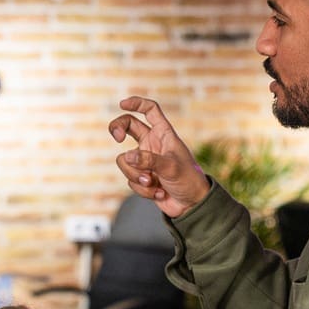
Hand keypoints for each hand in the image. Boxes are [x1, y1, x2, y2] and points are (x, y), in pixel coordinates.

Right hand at [107, 96, 210, 217]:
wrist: (191, 205)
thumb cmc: (188, 180)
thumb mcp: (171, 168)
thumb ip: (149, 160)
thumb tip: (127, 156)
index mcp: (164, 134)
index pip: (150, 110)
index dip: (136, 103)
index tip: (122, 103)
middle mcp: (152, 144)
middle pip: (128, 126)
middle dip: (117, 129)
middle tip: (117, 138)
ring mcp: (145, 160)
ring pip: (125, 160)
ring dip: (136, 175)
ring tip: (153, 184)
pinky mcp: (141, 177)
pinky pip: (130, 180)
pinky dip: (143, 189)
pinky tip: (159, 193)